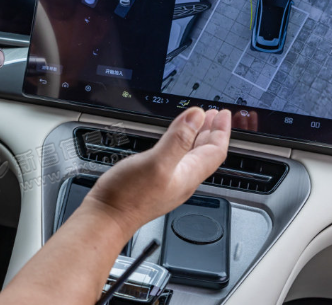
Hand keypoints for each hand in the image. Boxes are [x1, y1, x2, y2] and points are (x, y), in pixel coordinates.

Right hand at [83, 107, 230, 235]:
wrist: (108, 218)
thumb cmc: (129, 197)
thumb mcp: (157, 162)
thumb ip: (178, 139)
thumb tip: (196, 116)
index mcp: (188, 174)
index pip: (215, 150)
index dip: (221, 130)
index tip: (223, 113)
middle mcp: (182, 179)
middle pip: (205, 153)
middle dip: (211, 131)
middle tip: (213, 115)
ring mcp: (168, 182)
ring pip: (190, 156)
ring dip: (196, 137)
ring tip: (197, 124)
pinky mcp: (154, 183)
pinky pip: (175, 160)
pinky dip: (178, 145)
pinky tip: (171, 143)